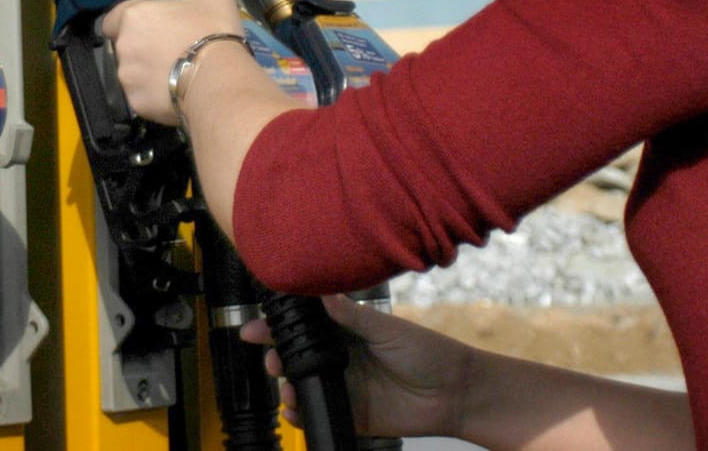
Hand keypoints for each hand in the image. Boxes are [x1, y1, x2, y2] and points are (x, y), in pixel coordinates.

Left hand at [98, 0, 244, 124]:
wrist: (218, 77)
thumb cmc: (212, 31)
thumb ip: (194, 0)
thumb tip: (198, 6)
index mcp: (134, 16)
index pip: (112, 20)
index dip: (127, 25)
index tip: (147, 30)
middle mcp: (123, 47)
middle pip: (125, 48)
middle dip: (143, 50)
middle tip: (170, 52)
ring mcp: (128, 78)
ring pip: (133, 75)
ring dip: (148, 74)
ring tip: (176, 76)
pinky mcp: (137, 103)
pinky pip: (145, 97)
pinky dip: (157, 96)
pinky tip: (177, 93)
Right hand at [242, 295, 471, 439]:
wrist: (453, 392)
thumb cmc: (426, 352)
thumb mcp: (388, 328)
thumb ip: (354, 315)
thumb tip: (323, 294)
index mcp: (348, 331)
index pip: (306, 326)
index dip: (278, 326)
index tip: (254, 327)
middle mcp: (341, 358)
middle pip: (297, 357)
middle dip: (275, 356)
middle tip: (271, 358)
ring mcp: (344, 386)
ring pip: (302, 385)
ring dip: (286, 385)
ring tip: (287, 384)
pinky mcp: (350, 413)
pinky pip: (317, 413)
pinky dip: (300, 414)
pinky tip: (295, 409)